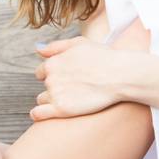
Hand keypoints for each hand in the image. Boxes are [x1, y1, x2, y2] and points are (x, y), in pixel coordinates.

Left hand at [30, 27, 144, 120]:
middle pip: (45, 86)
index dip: (54, 75)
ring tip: (70, 100)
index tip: (67, 78)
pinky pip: (38, 114)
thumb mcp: (79, 43)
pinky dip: (38, 114)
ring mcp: (55, 94)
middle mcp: (50, 78)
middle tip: (74, 88)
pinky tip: (43, 114)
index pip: (42, 72)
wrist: (120, 75)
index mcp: (52, 62)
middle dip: (55, 87)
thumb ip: (56, 46)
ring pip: (42, 99)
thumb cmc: (103, 58)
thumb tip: (38, 51)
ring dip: (51, 100)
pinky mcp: (62, 109)